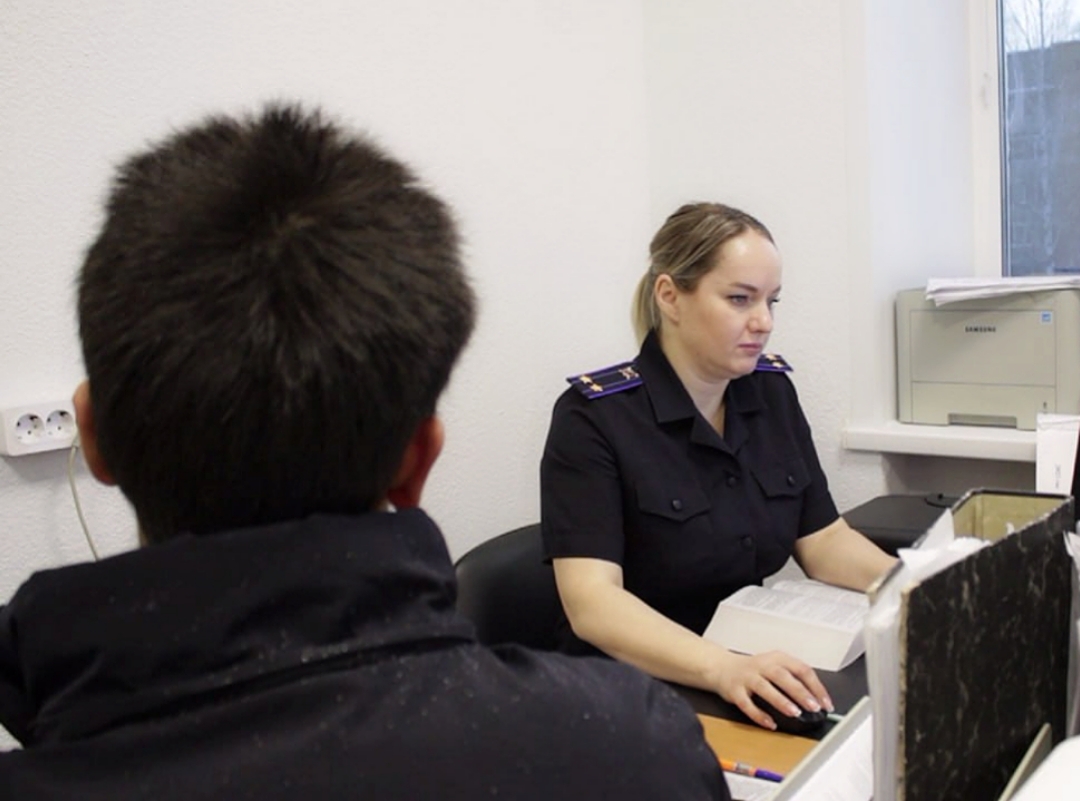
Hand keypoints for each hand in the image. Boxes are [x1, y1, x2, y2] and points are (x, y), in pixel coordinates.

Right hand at [707, 650, 832, 729]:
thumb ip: (794, 679)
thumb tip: (817, 701)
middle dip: (799, 692)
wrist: (722, 667)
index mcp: (777, 658)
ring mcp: (747, 677)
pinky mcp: (734, 691)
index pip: (801, 669)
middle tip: (813, 706)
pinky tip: (770, 723)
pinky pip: (747, 703)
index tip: (826, 703)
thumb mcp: (776, 666)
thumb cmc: (754, 670)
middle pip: (782, 676)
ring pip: (764, 687)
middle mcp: (762, 666)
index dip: (816, 686)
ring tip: (794, 713)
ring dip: (780, 701)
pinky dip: (759, 715)